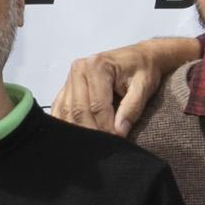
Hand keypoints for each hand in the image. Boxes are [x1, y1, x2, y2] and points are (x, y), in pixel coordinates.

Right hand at [52, 47, 168, 137]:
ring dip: (78, 130)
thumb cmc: (143, 69)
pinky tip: (74, 136)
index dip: (106, 127)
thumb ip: (132, 108)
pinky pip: (60, 108)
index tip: (117, 141)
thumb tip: (119, 131)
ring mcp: (70, 77)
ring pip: (66, 111)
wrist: (140, 57)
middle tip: (105, 147)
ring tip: (93, 144)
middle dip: (91, 131)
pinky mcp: (67, 86)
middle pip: (78, 110)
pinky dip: (65, 123)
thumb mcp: (144, 86)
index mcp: (97, 65)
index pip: (97, 105)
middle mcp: (79, 69)